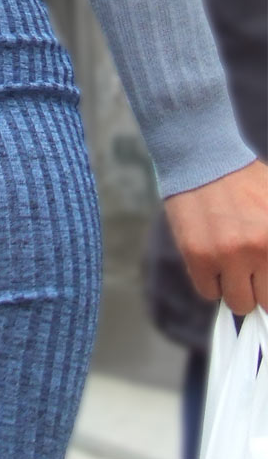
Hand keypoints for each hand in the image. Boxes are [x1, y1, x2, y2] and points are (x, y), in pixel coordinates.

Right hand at [163, 158, 267, 314]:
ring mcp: (227, 254)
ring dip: (235, 287)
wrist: (203, 155)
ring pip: (239, 303)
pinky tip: (210, 256)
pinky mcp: (197, 255)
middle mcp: (259, 249)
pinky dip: (210, 281)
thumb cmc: (247, 182)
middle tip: (249, 265)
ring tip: (230, 260)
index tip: (263, 271)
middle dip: (258, 286)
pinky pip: (208, 292)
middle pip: (266, 301)